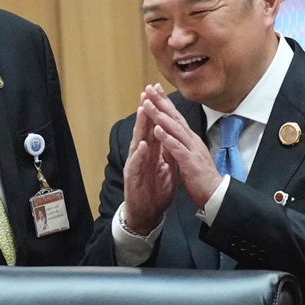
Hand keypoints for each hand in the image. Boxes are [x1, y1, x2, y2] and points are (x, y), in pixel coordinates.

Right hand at [121, 87, 176, 234]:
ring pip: (137, 142)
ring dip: (140, 127)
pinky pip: (136, 164)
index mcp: (151, 151)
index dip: (157, 111)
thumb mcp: (166, 167)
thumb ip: (166, 151)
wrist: (147, 213)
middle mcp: (141, 154)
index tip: (160, 94)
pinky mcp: (133, 178)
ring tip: (142, 110)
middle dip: (146, 110)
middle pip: (144, 129)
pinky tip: (142, 144)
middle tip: (147, 92)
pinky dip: (139, 154)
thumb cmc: (155, 190)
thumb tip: (171, 137)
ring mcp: (135, 165)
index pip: (154, 127)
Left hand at [141, 84, 222, 208]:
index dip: (165, 103)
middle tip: (149, 87)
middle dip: (161, 102)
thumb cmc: (202, 178)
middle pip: (175, 117)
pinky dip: (166, 137)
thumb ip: (182, 145)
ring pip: (174, 128)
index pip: (176, 117)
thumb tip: (174, 135)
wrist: (215, 194)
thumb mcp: (190, 157)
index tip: (155, 90)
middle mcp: (192, 140)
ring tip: (148, 104)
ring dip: (160, 115)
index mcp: (190, 139)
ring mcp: (192, 149)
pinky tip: (156, 129)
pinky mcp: (190, 161)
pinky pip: (176, 147)